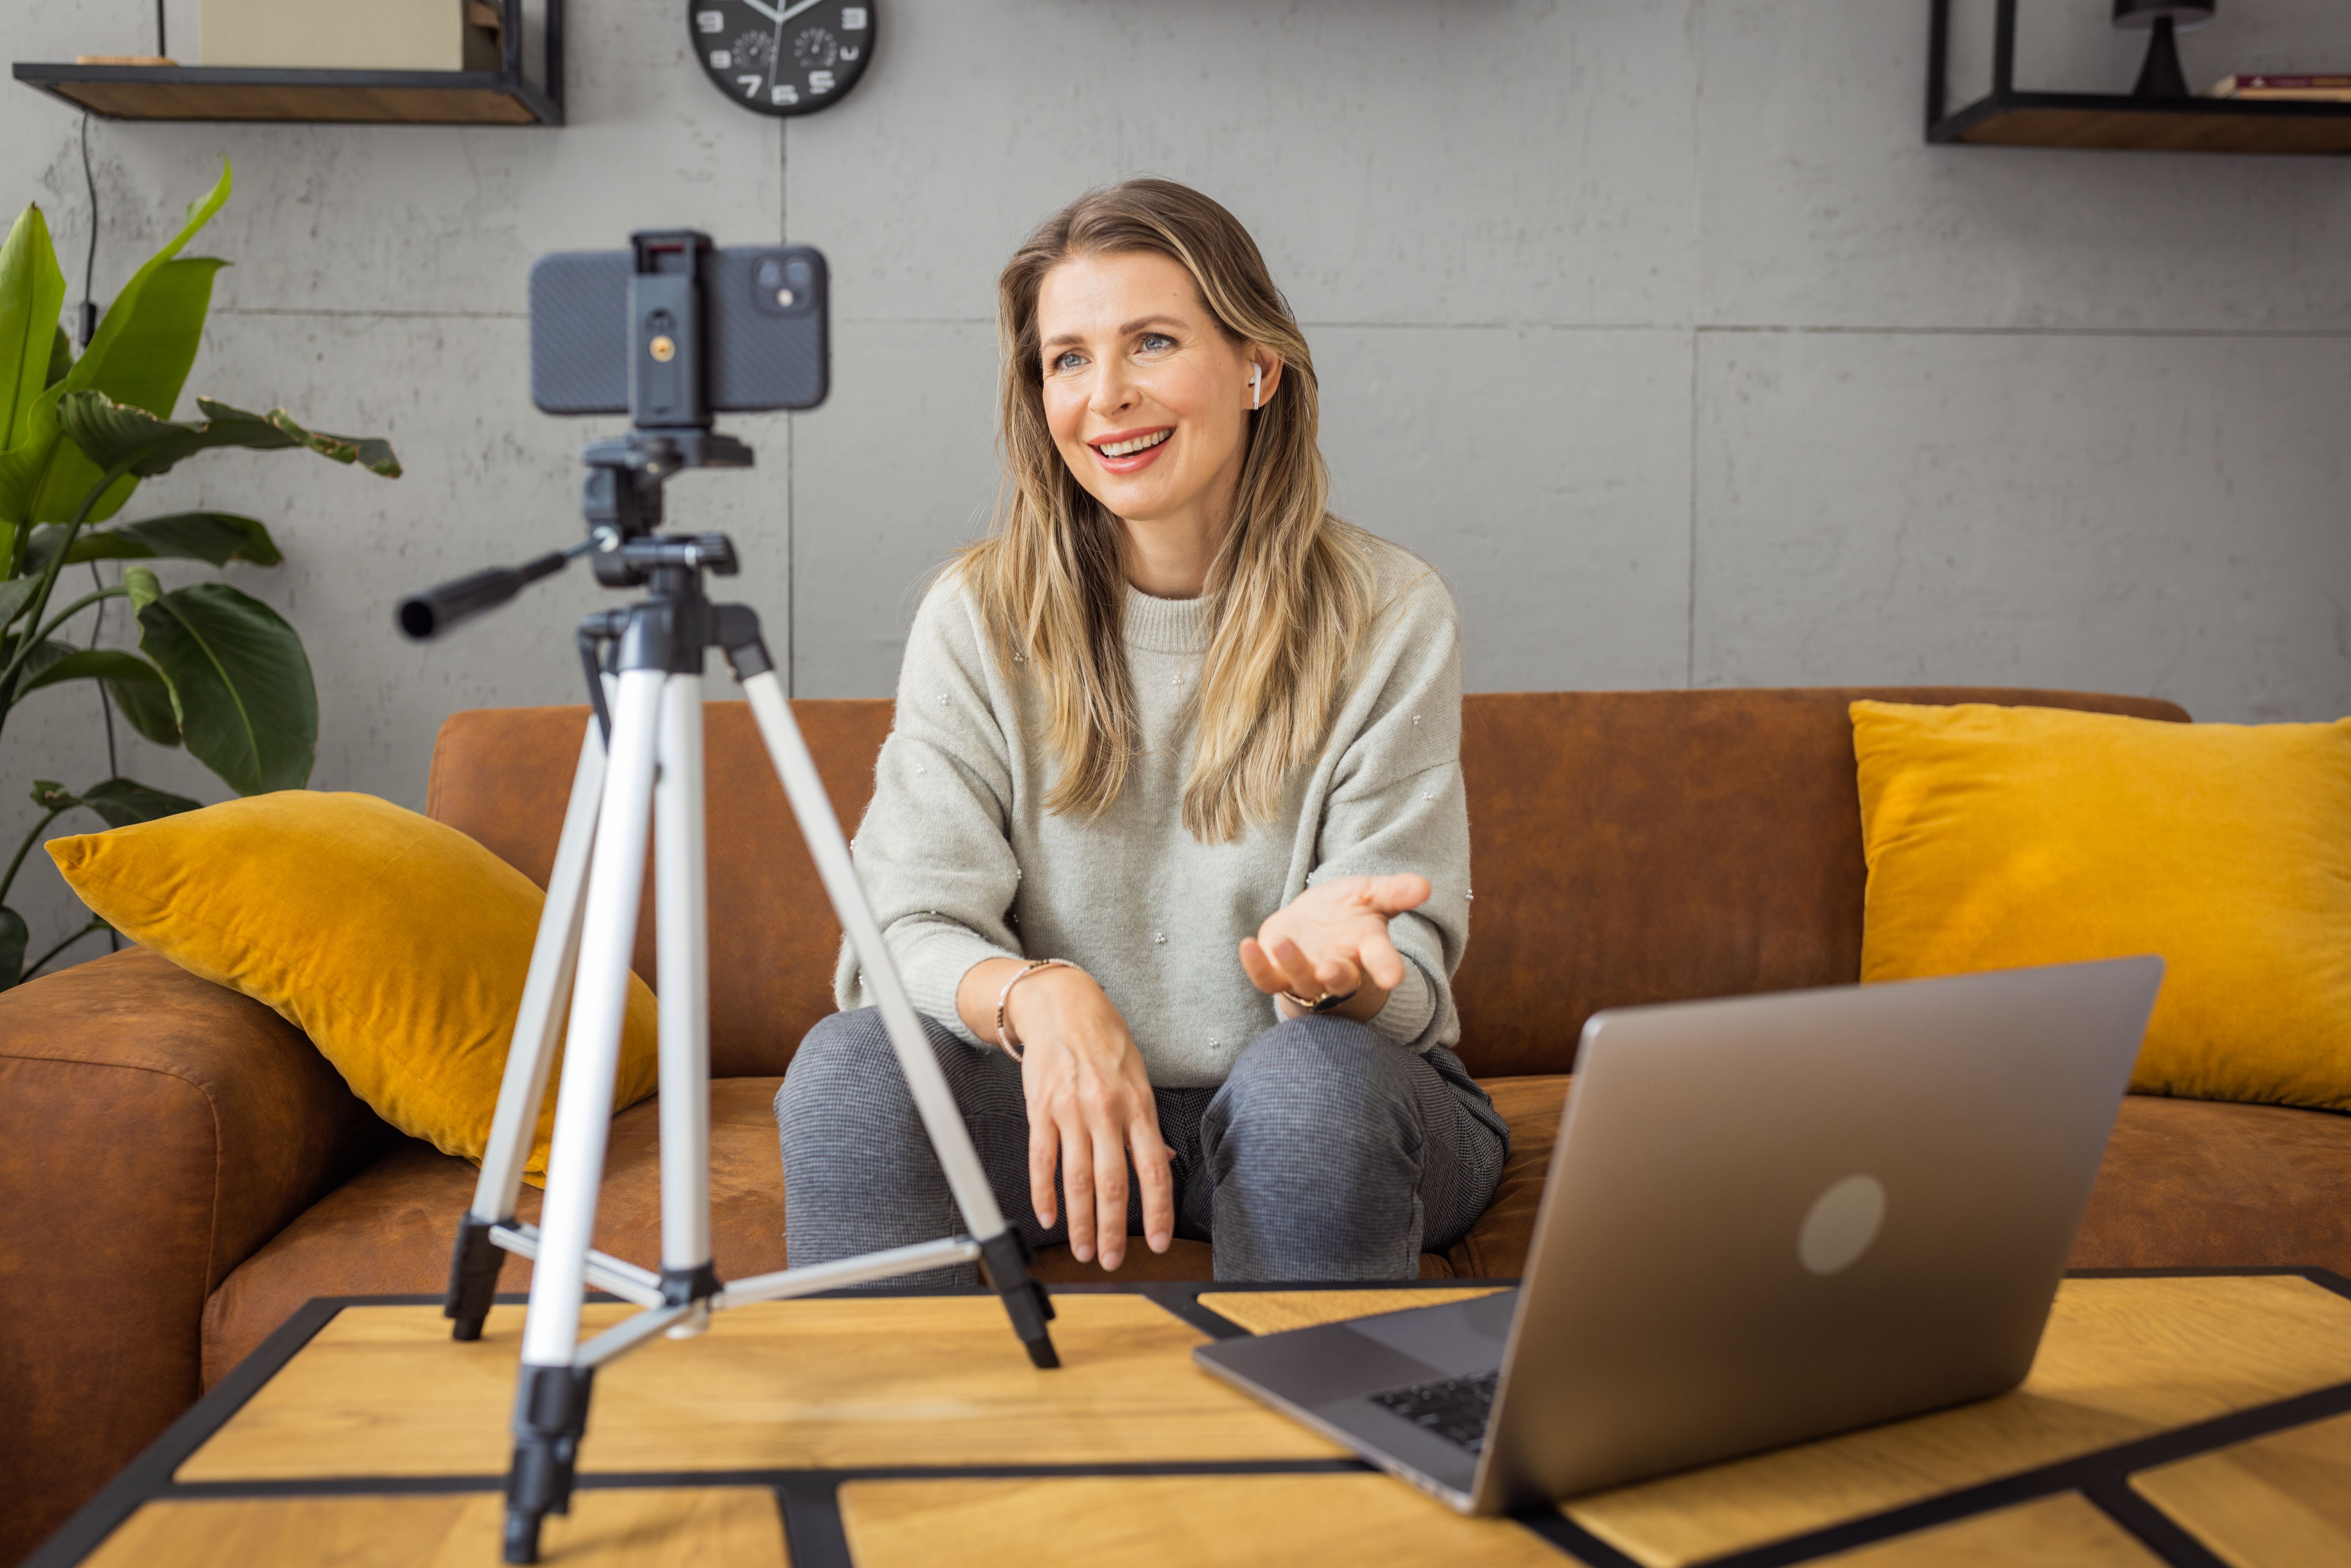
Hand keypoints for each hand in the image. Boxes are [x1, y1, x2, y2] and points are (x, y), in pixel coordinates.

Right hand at [957, 960, 1172, 1270]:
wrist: (1061, 1005)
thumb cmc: (1105, 1040)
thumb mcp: (1138, 1076)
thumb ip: (1147, 1124)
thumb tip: (1163, 1159)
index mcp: (1138, 1106)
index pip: (1152, 1169)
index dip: (1157, 1211)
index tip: (1159, 1242)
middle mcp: (1106, 1112)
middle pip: (1112, 1183)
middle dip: (1114, 1229)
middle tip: (1112, 1260)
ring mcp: (1070, 1111)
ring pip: (1076, 1179)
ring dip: (1081, 1221)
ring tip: (1084, 1250)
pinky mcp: (1040, 1109)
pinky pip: (1041, 1159)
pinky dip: (1043, 1192)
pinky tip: (1048, 1216)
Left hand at [1239, 873, 1430, 1021]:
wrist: (1312, 925)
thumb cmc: (1346, 912)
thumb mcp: (1371, 895)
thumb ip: (1395, 892)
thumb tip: (1424, 885)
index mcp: (1366, 949)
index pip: (1381, 961)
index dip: (1387, 969)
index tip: (1392, 977)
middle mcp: (1338, 968)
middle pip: (1340, 980)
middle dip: (1336, 977)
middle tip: (1331, 969)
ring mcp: (1306, 975)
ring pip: (1301, 981)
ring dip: (1293, 964)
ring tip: (1283, 941)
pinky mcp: (1276, 974)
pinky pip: (1266, 979)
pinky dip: (1256, 966)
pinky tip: (1246, 946)